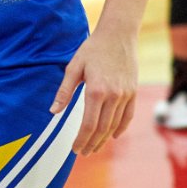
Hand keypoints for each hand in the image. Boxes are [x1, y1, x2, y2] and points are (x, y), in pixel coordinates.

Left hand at [49, 29, 137, 155]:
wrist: (117, 35)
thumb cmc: (92, 48)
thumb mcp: (74, 67)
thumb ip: (64, 91)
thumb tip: (53, 111)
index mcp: (95, 91)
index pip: (88, 125)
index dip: (81, 140)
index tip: (75, 149)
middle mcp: (113, 96)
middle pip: (102, 129)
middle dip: (91, 143)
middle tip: (82, 152)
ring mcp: (125, 95)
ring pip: (114, 125)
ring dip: (103, 139)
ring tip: (93, 147)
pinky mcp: (133, 92)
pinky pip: (127, 116)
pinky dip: (120, 129)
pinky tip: (113, 136)